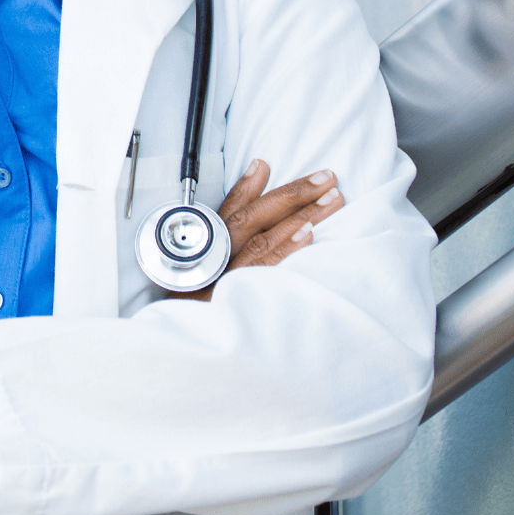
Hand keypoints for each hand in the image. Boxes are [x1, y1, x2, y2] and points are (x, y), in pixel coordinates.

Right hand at [168, 160, 343, 301]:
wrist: (180, 350)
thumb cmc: (192, 314)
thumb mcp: (199, 279)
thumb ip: (222, 243)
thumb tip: (252, 194)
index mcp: (205, 252)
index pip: (228, 212)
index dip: (246, 187)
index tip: (266, 164)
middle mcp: (215, 261)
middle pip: (254, 219)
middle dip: (292, 194)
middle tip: (327, 177)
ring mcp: (228, 280)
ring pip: (268, 240)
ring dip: (302, 216)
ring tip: (333, 199)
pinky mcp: (241, 300)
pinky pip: (267, 271)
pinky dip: (287, 250)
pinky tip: (308, 236)